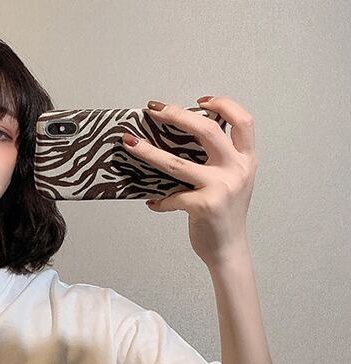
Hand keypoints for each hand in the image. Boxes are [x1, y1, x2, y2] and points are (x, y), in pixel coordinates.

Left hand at [121, 96, 257, 267]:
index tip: (200, 101)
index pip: (243, 120)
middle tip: (154, 110)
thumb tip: (181, 142)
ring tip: (129, 143)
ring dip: (148, 152)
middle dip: (177, 115)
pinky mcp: (204, 206)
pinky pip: (171, 197)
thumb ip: (218, 161)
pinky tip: (152, 202)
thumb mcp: (231, 182)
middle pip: (207, 130)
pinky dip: (158, 201)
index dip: (223, 104)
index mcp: (246, 159)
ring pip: (177, 163)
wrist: (228, 250)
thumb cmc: (224, 216)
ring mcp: (220, 187)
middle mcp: (236, 169)